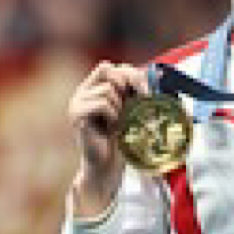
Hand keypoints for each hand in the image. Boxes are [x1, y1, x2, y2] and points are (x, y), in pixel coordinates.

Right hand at [67, 61, 149, 211]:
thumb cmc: (120, 139)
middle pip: (107, 70)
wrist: (107, 166)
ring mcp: (76, 102)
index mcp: (92, 88)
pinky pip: (102, 103)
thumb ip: (137, 91)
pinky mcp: (77, 115)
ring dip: (120, 107)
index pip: (108, 67)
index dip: (129, 73)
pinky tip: (111, 127)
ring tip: (118, 123)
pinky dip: (113, 114)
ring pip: (107, 89)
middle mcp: (82, 92)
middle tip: (135, 104)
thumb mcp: (131, 109)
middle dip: (127, 85)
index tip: (146, 91)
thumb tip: (157, 73)